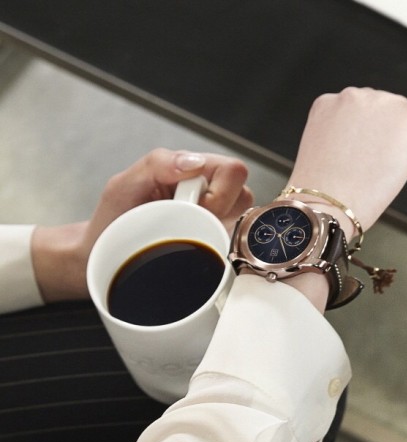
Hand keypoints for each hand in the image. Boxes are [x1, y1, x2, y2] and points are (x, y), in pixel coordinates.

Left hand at [31, 149, 251, 302]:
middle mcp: (210, 191)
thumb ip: (157, 164)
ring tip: (190, 235)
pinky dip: (224, 247)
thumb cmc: (113, 220)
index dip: (219, 192)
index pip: (234, 171)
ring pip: (246, 218)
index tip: (193, 208)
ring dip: (220, 230)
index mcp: (193, 170)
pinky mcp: (219, 242)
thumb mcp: (124, 184)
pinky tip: (200, 249)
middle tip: (189, 223)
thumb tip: (196, 162)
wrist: (104, 259)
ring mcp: (217, 218)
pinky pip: (240, 243)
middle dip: (220, 213)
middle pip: (245, 195)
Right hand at [286, 87, 406, 236]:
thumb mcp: (331, 162)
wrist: (321, 208)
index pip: (374, 120)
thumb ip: (355, 148)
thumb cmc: (321, 200)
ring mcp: (385, 106)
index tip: (398, 172)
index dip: (391, 148)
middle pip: (400, 122)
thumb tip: (384, 160)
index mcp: (332, 105)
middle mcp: (358, 97)